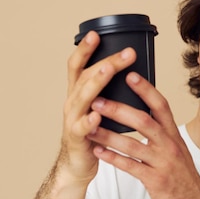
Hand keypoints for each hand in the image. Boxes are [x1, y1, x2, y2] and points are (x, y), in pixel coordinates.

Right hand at [58, 31, 137, 185]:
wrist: (78, 164)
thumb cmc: (92, 132)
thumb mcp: (97, 106)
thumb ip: (106, 90)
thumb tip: (127, 70)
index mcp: (78, 93)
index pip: (79, 66)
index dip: (85, 49)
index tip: (95, 34)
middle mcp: (73, 102)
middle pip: (86, 76)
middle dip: (106, 62)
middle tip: (126, 52)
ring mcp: (73, 120)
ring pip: (82, 97)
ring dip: (96, 82)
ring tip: (108, 70)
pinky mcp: (77, 138)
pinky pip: (82, 128)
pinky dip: (89, 121)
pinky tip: (97, 115)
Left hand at [86, 72, 199, 198]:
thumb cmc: (181, 173)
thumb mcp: (175, 147)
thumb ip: (159, 131)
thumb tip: (138, 111)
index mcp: (173, 133)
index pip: (160, 105)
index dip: (145, 89)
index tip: (129, 75)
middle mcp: (170, 145)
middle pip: (144, 121)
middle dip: (118, 110)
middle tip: (97, 100)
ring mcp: (163, 162)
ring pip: (133, 145)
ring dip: (108, 135)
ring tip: (89, 127)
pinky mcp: (155, 180)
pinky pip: (130, 167)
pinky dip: (112, 158)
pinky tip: (98, 151)